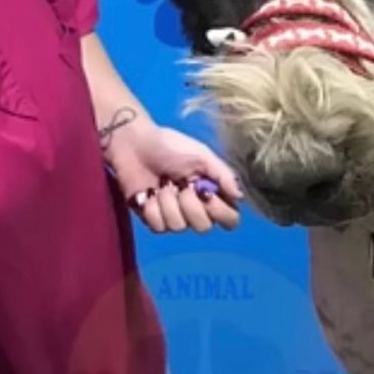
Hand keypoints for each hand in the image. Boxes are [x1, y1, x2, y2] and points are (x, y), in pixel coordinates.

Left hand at [105, 123, 243, 233]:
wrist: (134, 146)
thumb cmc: (170, 146)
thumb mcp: (202, 155)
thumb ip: (223, 175)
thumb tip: (239, 196)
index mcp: (213, 192)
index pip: (230, 218)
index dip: (221, 213)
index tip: (206, 194)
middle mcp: (197, 208)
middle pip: (204, 227)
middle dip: (190, 205)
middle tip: (181, 185)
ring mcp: (174, 215)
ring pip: (178, 227)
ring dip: (168, 203)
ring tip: (162, 184)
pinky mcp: (153, 218)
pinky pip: (158, 226)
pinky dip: (152, 208)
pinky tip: (149, 193)